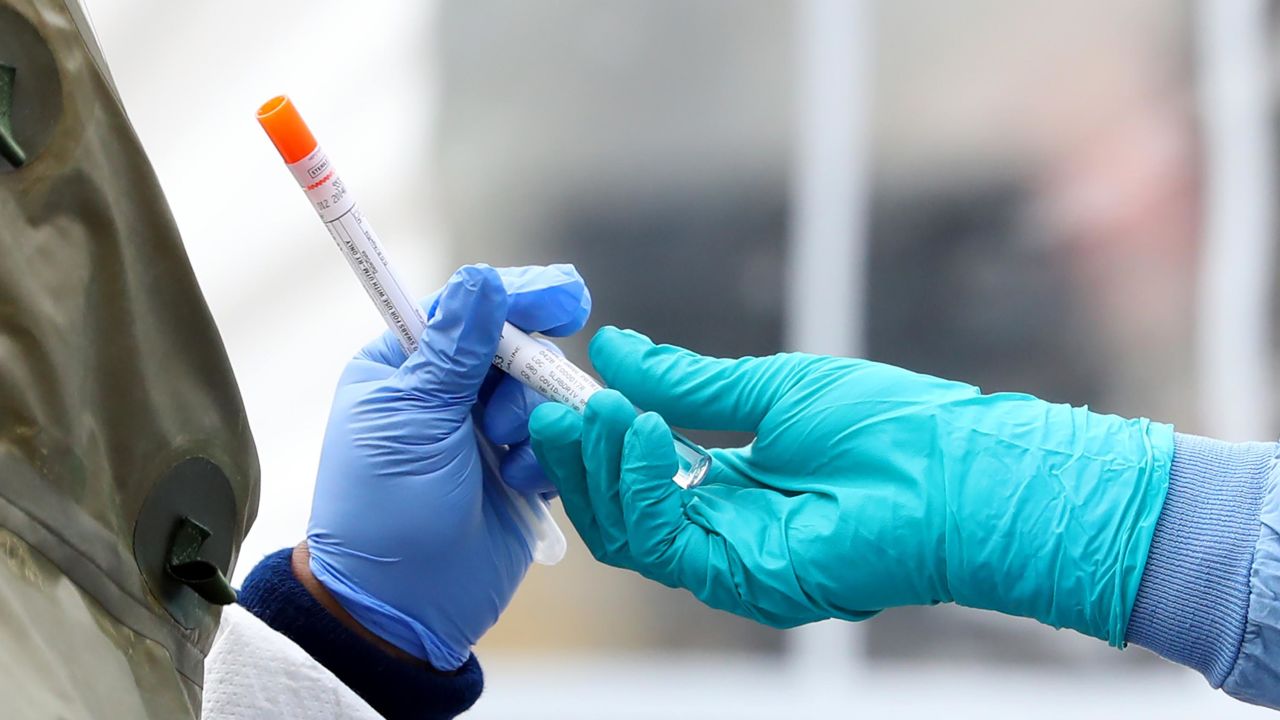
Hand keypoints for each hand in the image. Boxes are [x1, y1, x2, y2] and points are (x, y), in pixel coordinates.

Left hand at [307, 264, 589, 669]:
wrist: (403, 608)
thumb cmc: (384, 511)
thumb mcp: (413, 418)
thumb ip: (454, 348)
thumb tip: (480, 278)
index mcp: (405, 367)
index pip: (466, 310)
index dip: (516, 296)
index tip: (563, 295)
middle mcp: (447, 393)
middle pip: (515, 346)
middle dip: (526, 370)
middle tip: (518, 404)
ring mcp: (485, 433)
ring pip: (542, 393)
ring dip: (533, 419)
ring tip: (505, 457)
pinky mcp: (520, 471)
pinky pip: (559, 440)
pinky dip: (549, 457)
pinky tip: (522, 483)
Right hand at [528, 327, 1172, 643]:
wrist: (953, 471)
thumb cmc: (886, 426)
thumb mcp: (769, 388)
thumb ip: (687, 382)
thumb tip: (615, 350)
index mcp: (729, 483)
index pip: (638, 472)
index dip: (596, 437)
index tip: (563, 391)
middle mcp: (721, 527)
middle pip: (620, 509)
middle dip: (581, 459)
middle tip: (554, 407)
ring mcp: (729, 558)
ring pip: (628, 533)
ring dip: (600, 471)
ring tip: (593, 412)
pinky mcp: (740, 579)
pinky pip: (662, 544)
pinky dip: (638, 490)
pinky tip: (641, 432)